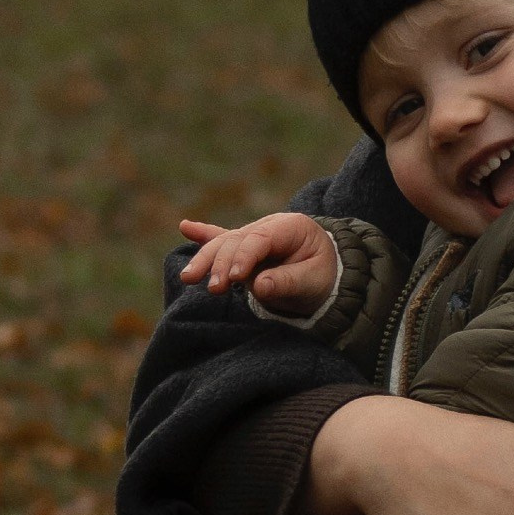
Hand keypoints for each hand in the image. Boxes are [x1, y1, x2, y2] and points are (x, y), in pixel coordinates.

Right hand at [179, 211, 338, 313]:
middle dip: (221, 263)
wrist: (328, 272)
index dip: (244, 257)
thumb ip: (288, 282)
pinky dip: (204, 235)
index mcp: (290, 227)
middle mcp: (268, 226)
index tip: (236, 278)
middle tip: (214, 288)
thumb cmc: (324, 276)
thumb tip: (259, 286)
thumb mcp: (315, 281)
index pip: (259, 239)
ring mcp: (254, 235)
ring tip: (189, 277)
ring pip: (224, 243)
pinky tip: (185, 226)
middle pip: (236, 240)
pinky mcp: (244, 248)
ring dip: (205, 259)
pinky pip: (222, 239)